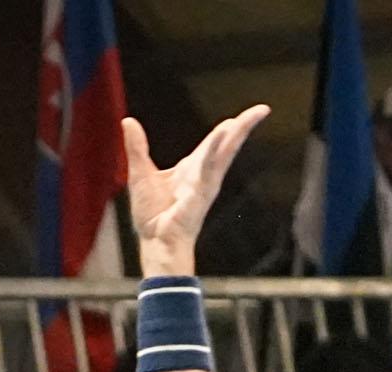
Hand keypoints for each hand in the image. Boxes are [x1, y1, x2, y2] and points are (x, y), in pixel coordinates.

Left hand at [123, 105, 270, 274]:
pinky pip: (209, 168)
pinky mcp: (200, 194)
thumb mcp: (139, 172)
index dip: (228, 128)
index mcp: (193, 168)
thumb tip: (128, 121)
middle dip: (244, 126)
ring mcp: (205, 184)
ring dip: (237, 134)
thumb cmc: (152, 215)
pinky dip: (215, 150)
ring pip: (225, 153)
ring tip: (252, 116)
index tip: (239, 117)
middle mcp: (204, 174)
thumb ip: (137, 147)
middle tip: (262, 109)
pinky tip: (223, 135)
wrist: (154, 242)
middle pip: (228, 144)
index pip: (214, 143)